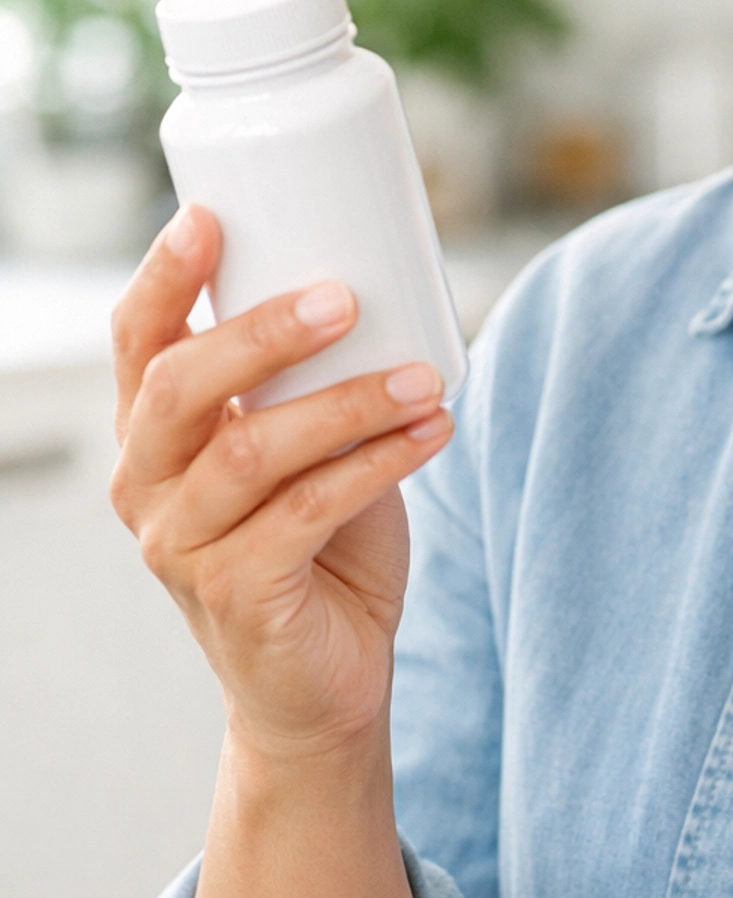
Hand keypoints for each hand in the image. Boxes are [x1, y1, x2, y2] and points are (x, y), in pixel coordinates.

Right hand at [110, 203, 454, 760]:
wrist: (323, 683)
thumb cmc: (317, 548)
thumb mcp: (303, 449)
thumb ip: (312, 384)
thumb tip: (378, 283)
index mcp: (154, 436)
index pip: (136, 341)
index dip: (163, 276)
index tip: (206, 215)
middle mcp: (149, 487)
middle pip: (180, 386)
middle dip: (262, 332)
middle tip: (344, 297)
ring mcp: (183, 547)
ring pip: (252, 450)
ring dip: (348, 403)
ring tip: (421, 377)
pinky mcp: (237, 594)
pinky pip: (308, 512)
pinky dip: (378, 463)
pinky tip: (431, 431)